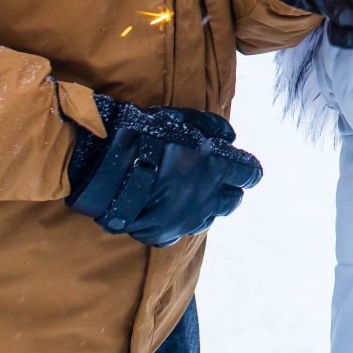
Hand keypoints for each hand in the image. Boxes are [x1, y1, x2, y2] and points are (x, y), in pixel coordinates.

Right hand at [65, 95, 262, 246]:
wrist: (103, 165)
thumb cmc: (143, 134)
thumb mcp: (181, 119)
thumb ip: (212, 128)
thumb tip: (231, 138)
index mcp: (215, 167)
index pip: (249, 174)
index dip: (248, 171)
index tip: (244, 170)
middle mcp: (205, 197)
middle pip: (232, 200)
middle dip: (228, 189)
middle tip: (215, 179)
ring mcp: (184, 219)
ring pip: (208, 217)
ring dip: (204, 204)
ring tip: (185, 191)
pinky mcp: (163, 234)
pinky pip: (180, 230)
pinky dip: (178, 219)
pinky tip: (165, 206)